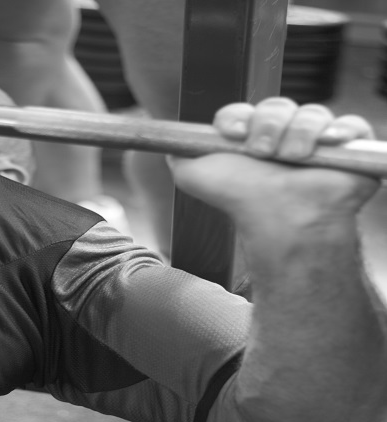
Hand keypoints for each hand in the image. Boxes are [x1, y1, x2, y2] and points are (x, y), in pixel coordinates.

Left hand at [169, 98, 378, 229]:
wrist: (278, 219)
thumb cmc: (238, 199)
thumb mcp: (192, 175)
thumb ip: (178, 155)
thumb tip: (169, 141)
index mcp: (248, 141)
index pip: (243, 112)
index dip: (237, 117)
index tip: (233, 135)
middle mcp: (280, 138)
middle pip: (276, 105)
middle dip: (267, 125)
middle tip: (264, 153)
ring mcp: (314, 142)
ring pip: (310, 112)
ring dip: (298, 134)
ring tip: (292, 159)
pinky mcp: (346, 149)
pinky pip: (350, 124)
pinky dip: (341, 131)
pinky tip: (329, 145)